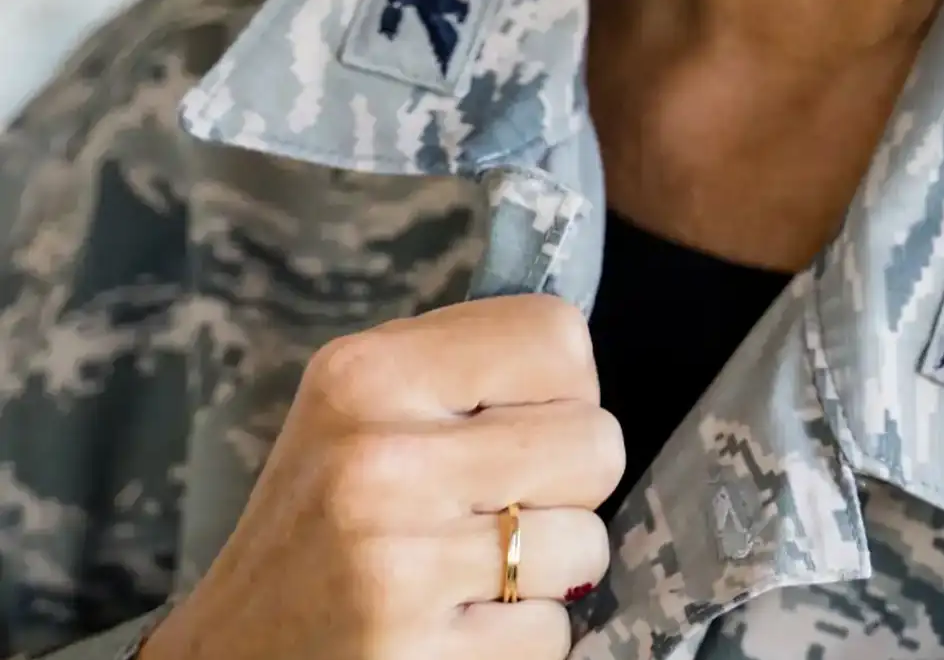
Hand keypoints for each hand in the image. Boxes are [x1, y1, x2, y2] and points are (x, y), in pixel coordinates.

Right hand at [141, 295, 620, 659]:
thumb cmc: (324, 519)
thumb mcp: (363, 406)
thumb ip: (467, 365)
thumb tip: (579, 356)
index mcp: (368, 373)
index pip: (559, 337)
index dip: (562, 388)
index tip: (512, 424)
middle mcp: (379, 461)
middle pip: (595, 442)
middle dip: (566, 484)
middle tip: (494, 508)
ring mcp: (398, 568)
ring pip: (586, 544)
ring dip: (548, 570)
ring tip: (472, 572)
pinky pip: (553, 634)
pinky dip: (520, 639)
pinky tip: (456, 629)